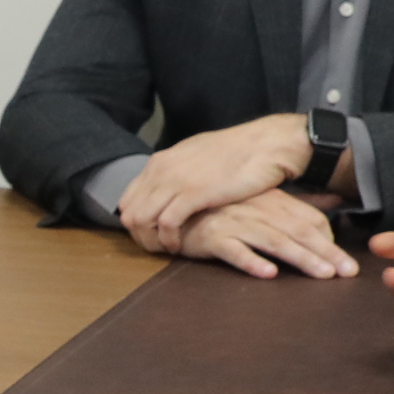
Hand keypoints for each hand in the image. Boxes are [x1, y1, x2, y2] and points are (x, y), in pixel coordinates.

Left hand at [117, 113, 313, 246]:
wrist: (265, 144)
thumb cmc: (237, 152)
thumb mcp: (197, 155)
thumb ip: (178, 170)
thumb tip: (168, 183)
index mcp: (160, 160)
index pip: (128, 197)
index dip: (136, 220)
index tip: (151, 234)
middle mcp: (161, 169)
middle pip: (130, 211)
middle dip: (139, 235)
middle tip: (157, 248)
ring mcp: (175, 180)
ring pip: (142, 219)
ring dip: (151, 240)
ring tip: (167, 249)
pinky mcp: (192, 194)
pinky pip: (165, 224)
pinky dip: (168, 240)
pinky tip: (178, 247)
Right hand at [158, 190, 346, 281]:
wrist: (176, 207)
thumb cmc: (224, 209)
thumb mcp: (263, 201)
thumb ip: (299, 203)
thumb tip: (335, 198)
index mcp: (272, 200)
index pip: (309, 220)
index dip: (330, 243)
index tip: (348, 265)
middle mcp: (257, 209)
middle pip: (298, 231)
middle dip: (325, 253)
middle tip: (348, 273)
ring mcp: (234, 222)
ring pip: (273, 241)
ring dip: (299, 258)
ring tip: (321, 275)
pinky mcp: (211, 237)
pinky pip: (234, 250)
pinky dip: (251, 261)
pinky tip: (268, 273)